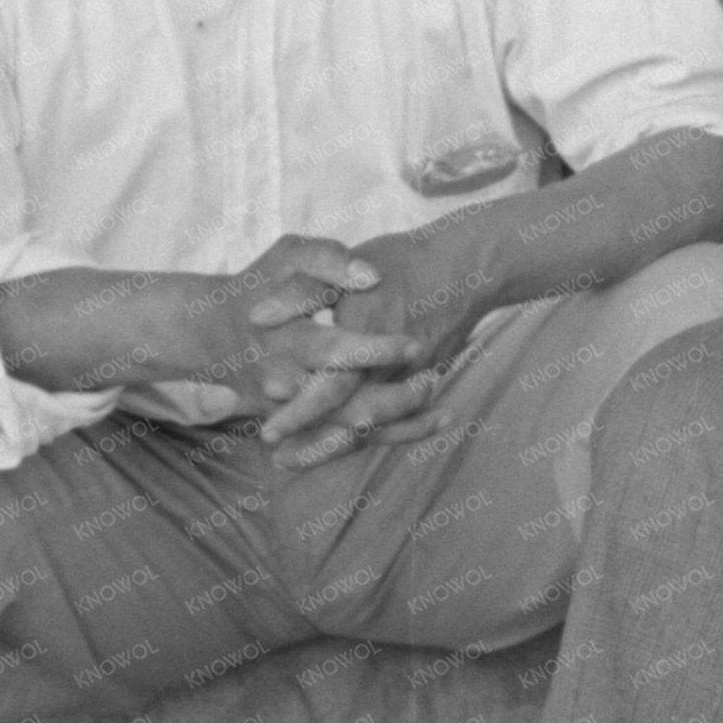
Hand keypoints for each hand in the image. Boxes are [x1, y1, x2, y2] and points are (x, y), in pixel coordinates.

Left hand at [240, 233, 478, 469]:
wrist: (466, 264)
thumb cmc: (399, 262)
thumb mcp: (345, 267)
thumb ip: (300, 293)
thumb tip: (256, 316)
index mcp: (367, 335)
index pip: (329, 388)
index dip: (299, 415)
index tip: (268, 432)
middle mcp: (392, 362)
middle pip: (351, 417)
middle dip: (314, 442)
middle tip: (278, 457)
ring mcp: (413, 375)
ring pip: (374, 425)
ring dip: (336, 446)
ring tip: (296, 460)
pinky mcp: (425, 379)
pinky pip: (400, 420)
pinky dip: (373, 437)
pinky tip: (346, 446)